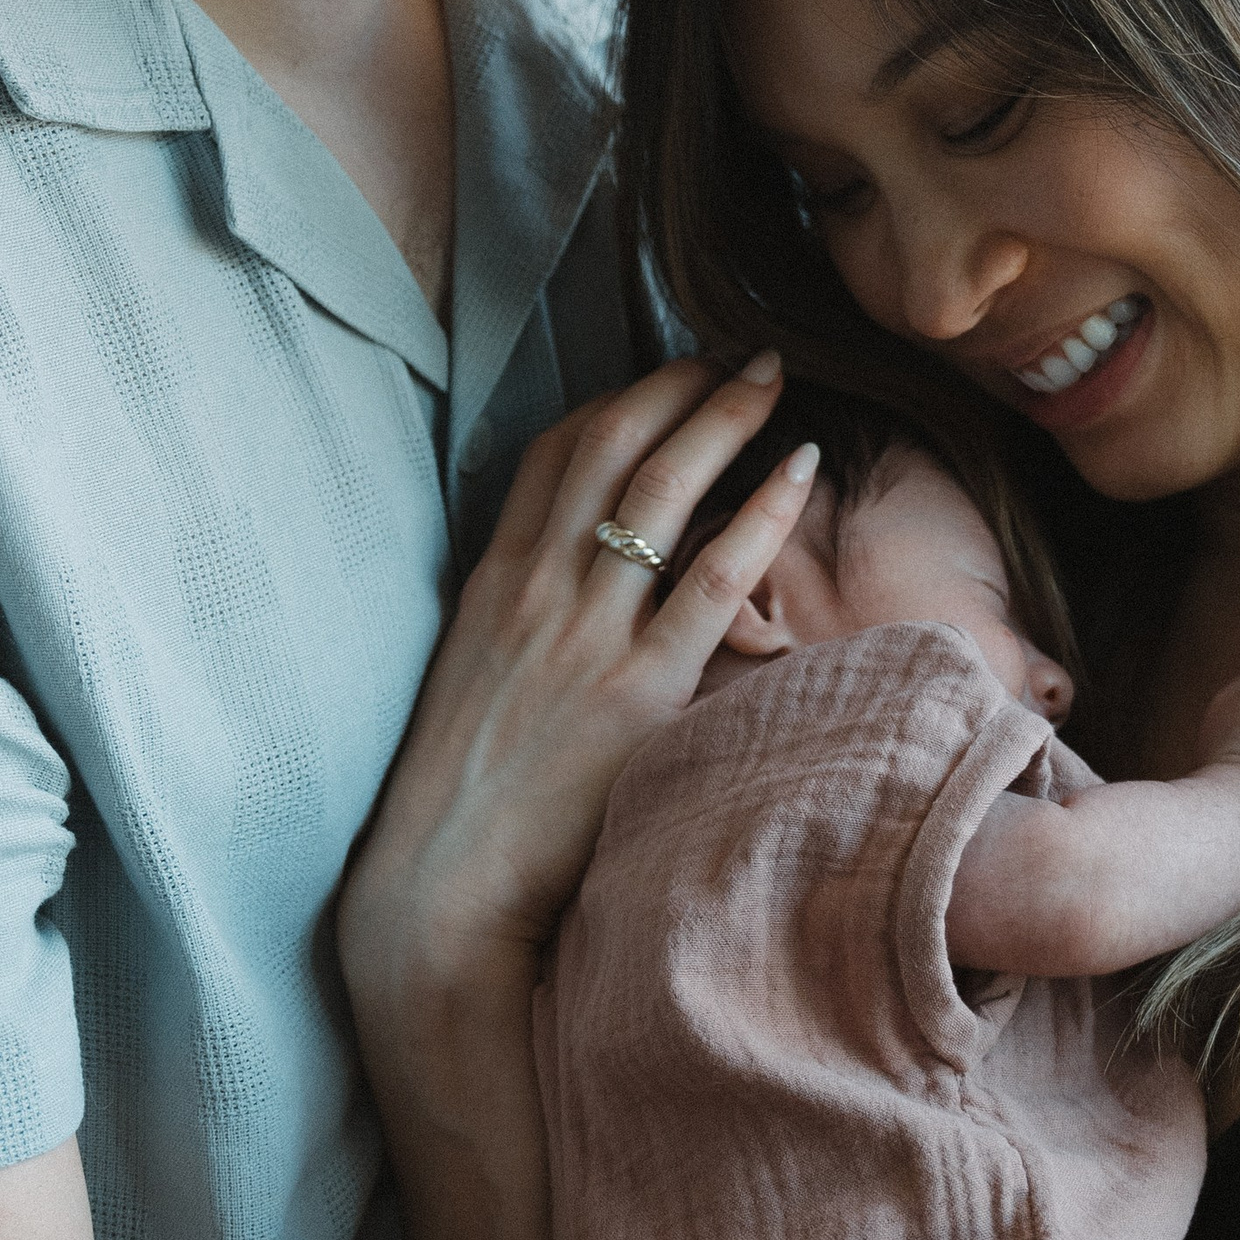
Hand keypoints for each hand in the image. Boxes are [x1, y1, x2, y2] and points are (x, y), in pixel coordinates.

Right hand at [339, 353, 812, 1011]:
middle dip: (675, 385)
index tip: (664, 379)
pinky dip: (759, 512)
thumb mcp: (473, 682)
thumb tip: (572, 595)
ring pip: (659, 490)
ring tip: (772, 376)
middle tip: (736, 356)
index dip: (615, 402)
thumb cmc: (461, 801)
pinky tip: (800, 466)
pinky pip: (707, 578)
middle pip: (609, 447)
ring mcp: (584, 634)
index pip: (551, 455)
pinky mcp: (636, 690)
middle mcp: (535, 590)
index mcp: (491, 583)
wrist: (439, 883)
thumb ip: (520, 625)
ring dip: (721, 418)